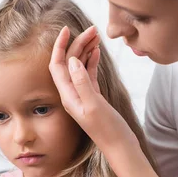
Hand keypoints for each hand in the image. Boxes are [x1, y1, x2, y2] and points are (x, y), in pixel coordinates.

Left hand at [49, 26, 138, 153]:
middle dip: (77, 43)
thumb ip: (82, 83)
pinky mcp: (93, 97)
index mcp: (67, 95)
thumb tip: (71, 61)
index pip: (57, 65)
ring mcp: (82, 95)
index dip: (59, 46)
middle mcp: (72, 94)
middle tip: (92, 29)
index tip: (66, 29)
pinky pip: (88, 74)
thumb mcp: (94, 105)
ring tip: (95, 35)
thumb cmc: (108, 130)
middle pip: (69, 63)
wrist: (120, 147)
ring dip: (85, 50)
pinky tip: (96, 51)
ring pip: (79, 66)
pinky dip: (91, 61)